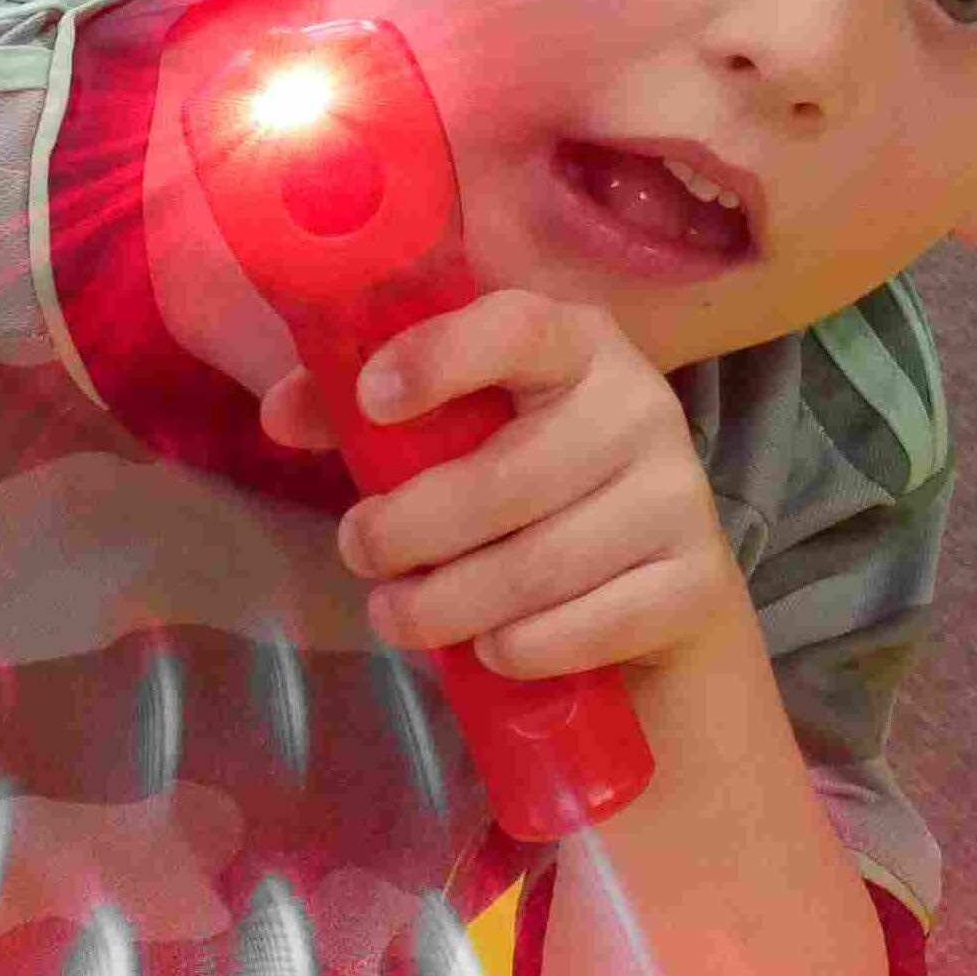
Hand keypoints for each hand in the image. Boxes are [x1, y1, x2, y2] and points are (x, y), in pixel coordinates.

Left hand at [264, 289, 742, 682]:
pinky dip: (519, 649)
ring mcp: (678, 494)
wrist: (663, 577)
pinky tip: (491, 648)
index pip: (518, 327)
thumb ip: (368, 412)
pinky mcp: (695, 581)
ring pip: (535, 568)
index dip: (442, 358)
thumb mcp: (465, 430)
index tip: (372, 402)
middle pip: (505, 479)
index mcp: (577, 344)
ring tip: (399, 615)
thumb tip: (281, 414)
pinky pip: (584, 628)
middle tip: (359, 552)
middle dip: (406, 532)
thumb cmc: (534, 480)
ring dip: (443, 607)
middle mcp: (640, 405)